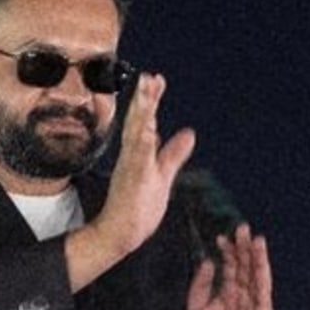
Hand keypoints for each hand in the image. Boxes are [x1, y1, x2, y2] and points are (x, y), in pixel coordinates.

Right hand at [87, 73, 194, 260]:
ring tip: (147, 93)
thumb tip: (189, 133)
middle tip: (150, 76)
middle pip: (138, 121)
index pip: (145, 121)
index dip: (150, 100)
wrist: (120, 233)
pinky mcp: (133, 183)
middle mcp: (132, 156)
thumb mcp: (164, 175)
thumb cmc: (139, 206)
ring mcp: (131, 168)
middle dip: (144, 99)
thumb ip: (174, 153)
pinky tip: (148, 131)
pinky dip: (143, 146)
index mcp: (138, 153)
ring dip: (142, 114)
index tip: (156, 78)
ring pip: (136, 136)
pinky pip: (138, 162)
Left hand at [186, 221, 272, 309]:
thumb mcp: (195, 309)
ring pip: (256, 278)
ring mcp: (254, 309)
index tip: (222, 235)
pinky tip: (261, 265)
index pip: (230, 268)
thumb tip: (208, 260)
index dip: (227, 251)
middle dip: (244, 248)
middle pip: (245, 268)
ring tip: (255, 240)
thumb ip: (201, 285)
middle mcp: (243, 298)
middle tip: (242, 228)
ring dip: (256, 259)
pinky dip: (263, 279)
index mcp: (227, 295)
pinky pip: (263, 297)